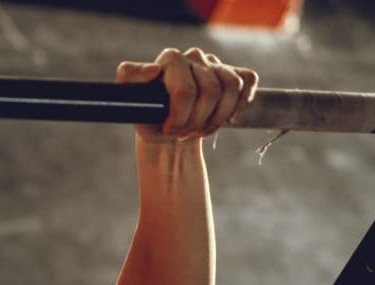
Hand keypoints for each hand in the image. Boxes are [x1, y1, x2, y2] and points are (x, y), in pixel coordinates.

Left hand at [116, 47, 257, 143]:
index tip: (170, 130)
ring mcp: (214, 63)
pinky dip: (239, 105)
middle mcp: (192, 56)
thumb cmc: (151, 118)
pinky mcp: (234, 72)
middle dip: (198, 121)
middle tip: (183, 135)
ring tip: (200, 131)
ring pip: (232, 88)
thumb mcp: (132, 106)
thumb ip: (130, 80)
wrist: (172, 128)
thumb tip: (153, 69)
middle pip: (210, 92)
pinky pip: (247, 82)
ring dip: (217, 118)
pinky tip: (226, 119)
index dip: (180, 117)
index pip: (185, 90)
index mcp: (169, 60)